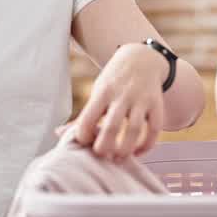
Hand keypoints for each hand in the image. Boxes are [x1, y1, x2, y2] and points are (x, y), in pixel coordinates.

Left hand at [73, 44, 165, 159]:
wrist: (142, 58)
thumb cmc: (114, 80)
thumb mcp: (98, 92)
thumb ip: (83, 116)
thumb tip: (59, 133)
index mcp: (102, 92)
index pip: (88, 119)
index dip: (83, 136)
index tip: (84, 142)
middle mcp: (122, 95)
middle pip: (112, 127)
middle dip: (104, 147)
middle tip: (101, 155)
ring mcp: (141, 100)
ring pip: (135, 129)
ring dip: (125, 149)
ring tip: (118, 159)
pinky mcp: (156, 104)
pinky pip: (154, 129)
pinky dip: (147, 145)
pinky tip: (138, 152)